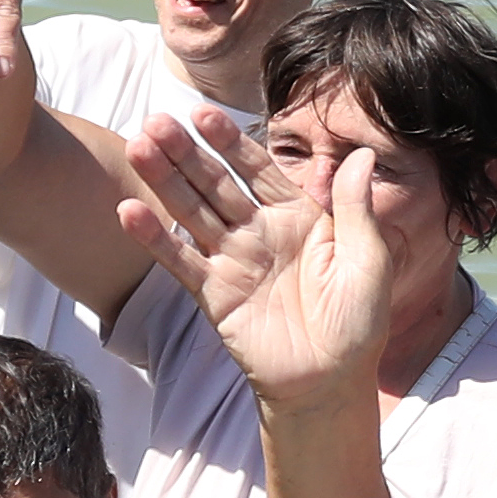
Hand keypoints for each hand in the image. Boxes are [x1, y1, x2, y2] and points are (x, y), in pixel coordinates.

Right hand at [115, 114, 396, 394]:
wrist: (330, 383)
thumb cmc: (358, 324)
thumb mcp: (368, 261)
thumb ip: (356, 208)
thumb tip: (360, 154)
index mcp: (298, 217)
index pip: (258, 170)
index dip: (231, 143)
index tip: (203, 114)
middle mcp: (260, 232)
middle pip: (216, 184)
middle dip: (186, 153)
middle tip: (154, 121)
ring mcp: (233, 261)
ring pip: (192, 212)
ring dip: (164, 181)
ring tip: (137, 147)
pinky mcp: (214, 294)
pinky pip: (180, 261)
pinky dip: (154, 238)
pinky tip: (128, 211)